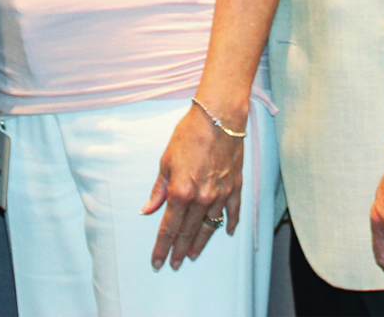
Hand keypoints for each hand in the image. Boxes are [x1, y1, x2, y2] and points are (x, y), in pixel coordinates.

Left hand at [143, 101, 243, 269]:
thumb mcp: (166, 161)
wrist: (219, 118)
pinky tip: (226, 232)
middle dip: (179, 250)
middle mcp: (201, 199)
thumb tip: (148, 209)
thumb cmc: (189, 134)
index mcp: (180, 192)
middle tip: (174, 264)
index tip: (157, 261)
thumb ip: (158, 189)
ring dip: (200, 242)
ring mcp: (220, 195)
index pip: (169, 228)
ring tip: (193, 254)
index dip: (162, 247)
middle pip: (188, 232)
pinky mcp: (235, 187)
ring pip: (209, 227)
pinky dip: (229, 223)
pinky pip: (233, 212)